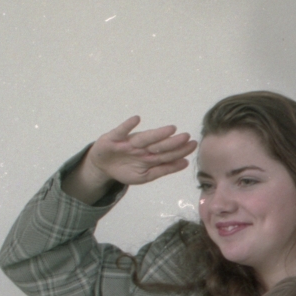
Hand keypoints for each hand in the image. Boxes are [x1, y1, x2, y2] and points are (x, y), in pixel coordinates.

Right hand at [65, 116, 195, 201]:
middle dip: (172, 142)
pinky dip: (127, 125)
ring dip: (157, 134)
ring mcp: (127, 142)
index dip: (180, 150)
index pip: (167, 154)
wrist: (102, 167)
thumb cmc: (126, 169)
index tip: (193, 145)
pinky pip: (120, 131)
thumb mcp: (145, 175)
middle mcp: (141, 147)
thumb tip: (186, 163)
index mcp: (150, 156)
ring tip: (171, 129)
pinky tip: (136, 119)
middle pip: (158, 145)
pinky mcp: (112, 138)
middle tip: (187, 136)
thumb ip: (163, 169)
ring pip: (144, 138)